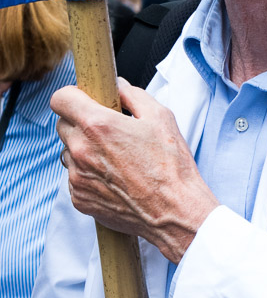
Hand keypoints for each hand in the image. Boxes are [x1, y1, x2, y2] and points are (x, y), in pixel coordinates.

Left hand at [51, 77, 218, 262]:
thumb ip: (133, 94)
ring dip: (83, 148)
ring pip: (68, 151)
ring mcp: (78, 177)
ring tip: (113, 156)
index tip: (84, 99)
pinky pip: (75, 177)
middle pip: (62, 124)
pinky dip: (89, 174)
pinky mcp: (80, 199)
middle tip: (107, 128)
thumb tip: (118, 87)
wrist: (174, 211)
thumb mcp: (160, 117)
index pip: (60, 99)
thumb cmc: (171, 165)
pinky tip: (114, 177)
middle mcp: (81, 150)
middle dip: (80, 121)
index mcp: (98, 125)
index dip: (72, 95)